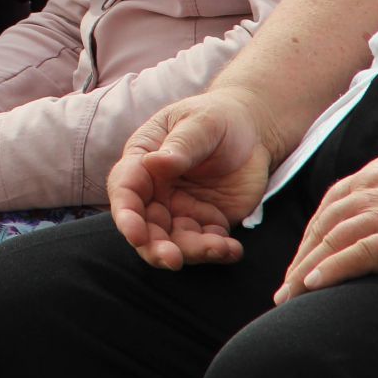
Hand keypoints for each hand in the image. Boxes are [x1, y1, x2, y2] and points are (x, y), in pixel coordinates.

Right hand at [106, 89, 278, 270]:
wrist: (252, 130)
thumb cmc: (217, 117)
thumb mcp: (201, 122)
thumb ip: (181, 144)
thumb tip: (155, 163)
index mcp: (143, 161)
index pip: (125, 191)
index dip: (126, 215)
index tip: (135, 234)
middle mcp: (155, 192)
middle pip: (144, 227)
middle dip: (154, 247)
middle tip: (173, 260)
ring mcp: (180, 210)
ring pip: (175, 242)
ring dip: (192, 253)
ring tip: (221, 248)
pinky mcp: (206, 223)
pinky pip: (206, 245)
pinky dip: (218, 252)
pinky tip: (233, 248)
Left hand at [274, 145, 377, 304]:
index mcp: (376, 174)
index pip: (329, 207)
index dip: (310, 238)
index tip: (298, 262)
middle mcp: (375, 188)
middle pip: (323, 225)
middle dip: (300, 258)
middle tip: (284, 288)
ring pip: (332, 239)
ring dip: (306, 269)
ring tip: (290, 296)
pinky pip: (359, 251)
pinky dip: (333, 267)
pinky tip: (315, 285)